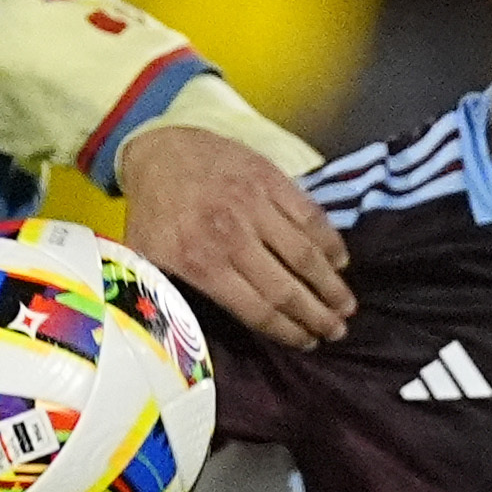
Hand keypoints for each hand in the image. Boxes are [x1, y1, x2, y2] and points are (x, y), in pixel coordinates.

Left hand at [120, 125, 353, 348]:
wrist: (157, 148)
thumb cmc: (154, 211)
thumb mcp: (144, 258)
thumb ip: (164, 294)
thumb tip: (182, 336)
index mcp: (200, 263)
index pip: (257, 309)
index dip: (287, 332)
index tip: (308, 343)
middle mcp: (232, 237)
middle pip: (286, 288)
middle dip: (317, 316)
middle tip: (337, 332)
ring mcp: (255, 205)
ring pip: (304, 254)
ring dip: (330, 284)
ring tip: (346, 306)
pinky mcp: (270, 178)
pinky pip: (309, 215)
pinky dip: (329, 240)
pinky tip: (341, 260)